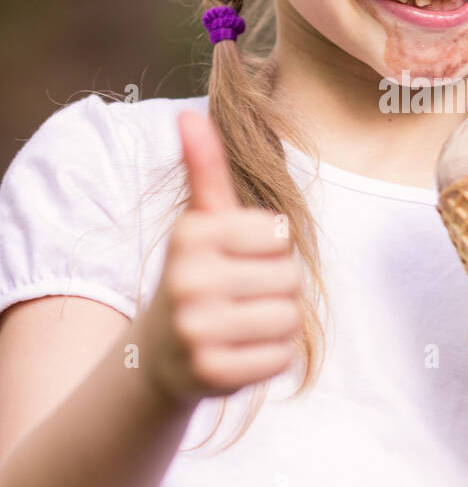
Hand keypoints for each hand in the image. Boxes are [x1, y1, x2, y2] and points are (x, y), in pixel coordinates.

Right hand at [140, 111, 303, 406]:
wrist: (160, 353)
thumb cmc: (197, 275)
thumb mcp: (199, 222)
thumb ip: (204, 169)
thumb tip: (191, 115)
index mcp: (192, 234)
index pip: (280, 235)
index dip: (271, 250)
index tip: (240, 260)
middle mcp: (188, 279)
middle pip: (289, 279)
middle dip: (277, 289)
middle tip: (242, 297)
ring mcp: (196, 328)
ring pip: (287, 319)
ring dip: (276, 325)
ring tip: (242, 323)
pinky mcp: (211, 372)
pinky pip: (278, 358)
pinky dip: (269, 358)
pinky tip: (239, 352)